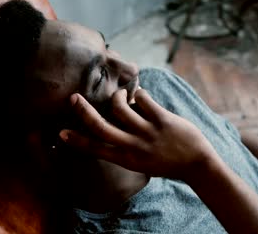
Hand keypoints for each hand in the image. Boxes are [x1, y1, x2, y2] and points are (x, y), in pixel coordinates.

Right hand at [59, 89, 219, 180]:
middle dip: (84, 112)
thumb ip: (127, 146)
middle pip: (102, 127)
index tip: (61, 132)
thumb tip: (114, 118)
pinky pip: (144, 99)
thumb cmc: (167, 162)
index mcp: (127, 159)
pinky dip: (140, 93)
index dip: (77, 140)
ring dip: (117, 97)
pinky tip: (142, 94)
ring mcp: (148, 133)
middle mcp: (134, 147)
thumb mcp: (142, 161)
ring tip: (122, 96)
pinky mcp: (163, 120)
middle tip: (74, 98)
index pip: (97, 149)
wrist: (197, 164)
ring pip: (121, 108)